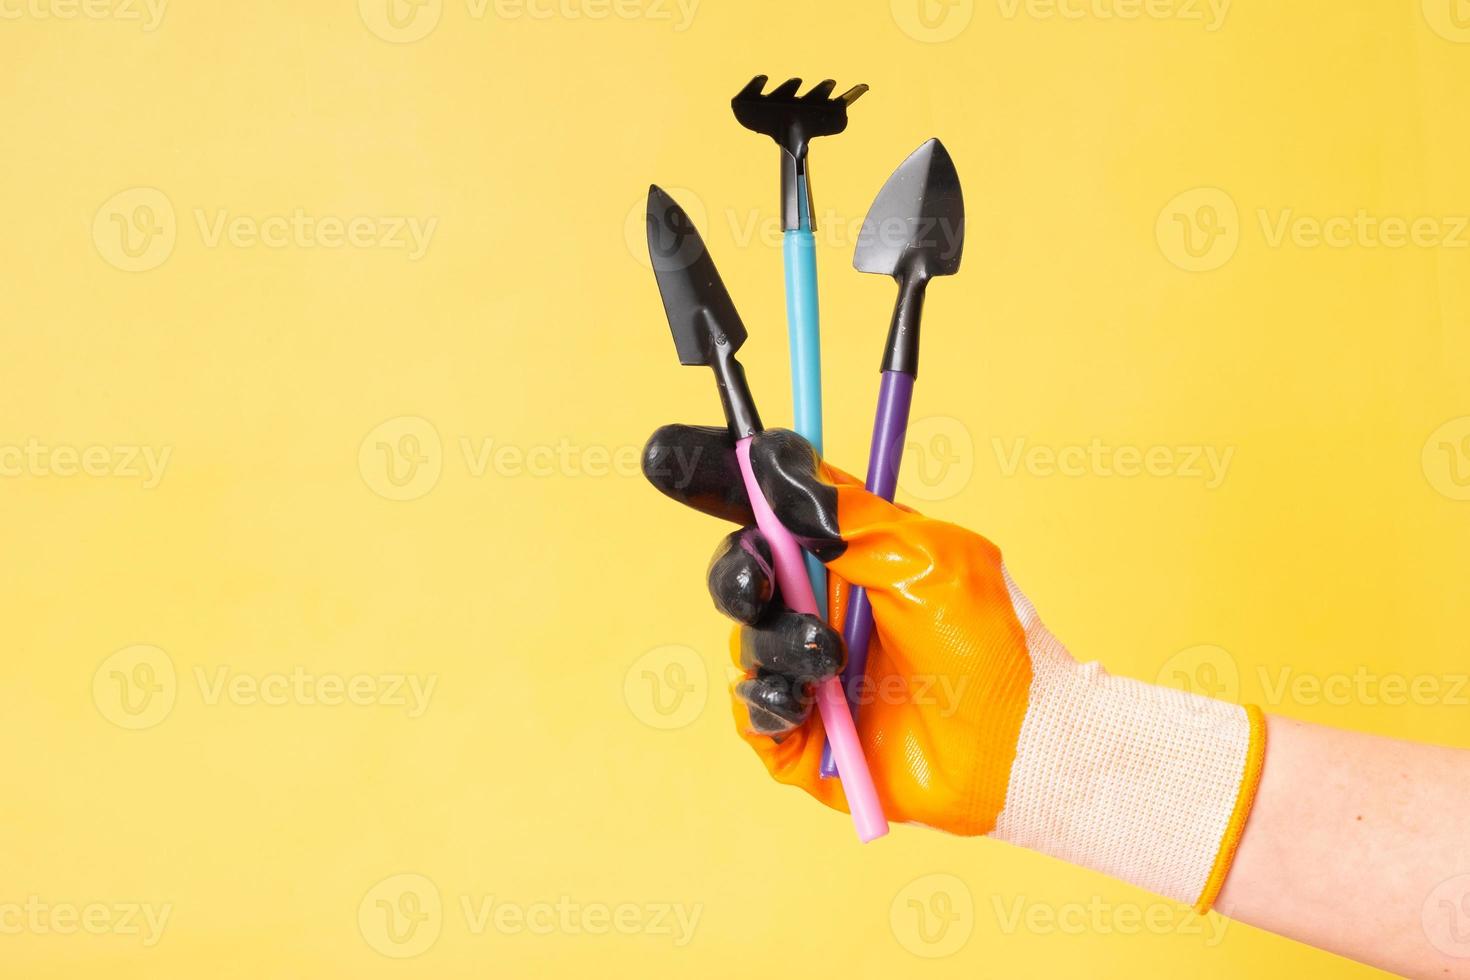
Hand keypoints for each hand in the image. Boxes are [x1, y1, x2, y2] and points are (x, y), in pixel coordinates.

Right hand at [642, 423, 1036, 835]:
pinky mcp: (801, 735)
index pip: (768, 505)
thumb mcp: (924, 554)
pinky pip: (751, 710)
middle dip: (739, 573)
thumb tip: (768, 459)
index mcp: (847, 553)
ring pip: (746, 641)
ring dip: (781, 645)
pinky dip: (769, 701)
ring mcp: (808, 670)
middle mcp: (821, 605)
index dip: (713, 476)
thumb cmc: (987, 643)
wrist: (1013, 744)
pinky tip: (807, 705)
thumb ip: (843, 513)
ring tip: (833, 662)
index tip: (665, 453)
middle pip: (741, 570)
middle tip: (760, 583)